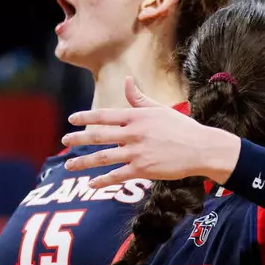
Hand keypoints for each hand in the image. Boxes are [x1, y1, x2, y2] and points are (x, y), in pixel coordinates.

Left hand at [61, 77, 239, 186]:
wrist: (201, 148)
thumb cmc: (181, 127)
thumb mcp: (159, 109)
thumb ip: (138, 98)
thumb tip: (127, 80)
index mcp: (136, 117)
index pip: (104, 115)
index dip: (85, 117)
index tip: (70, 120)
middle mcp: (134, 133)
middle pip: (98, 136)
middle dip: (78, 139)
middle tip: (64, 140)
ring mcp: (137, 152)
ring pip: (103, 158)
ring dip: (83, 162)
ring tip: (69, 166)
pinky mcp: (143, 170)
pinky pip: (117, 176)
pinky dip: (102, 181)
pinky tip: (91, 184)